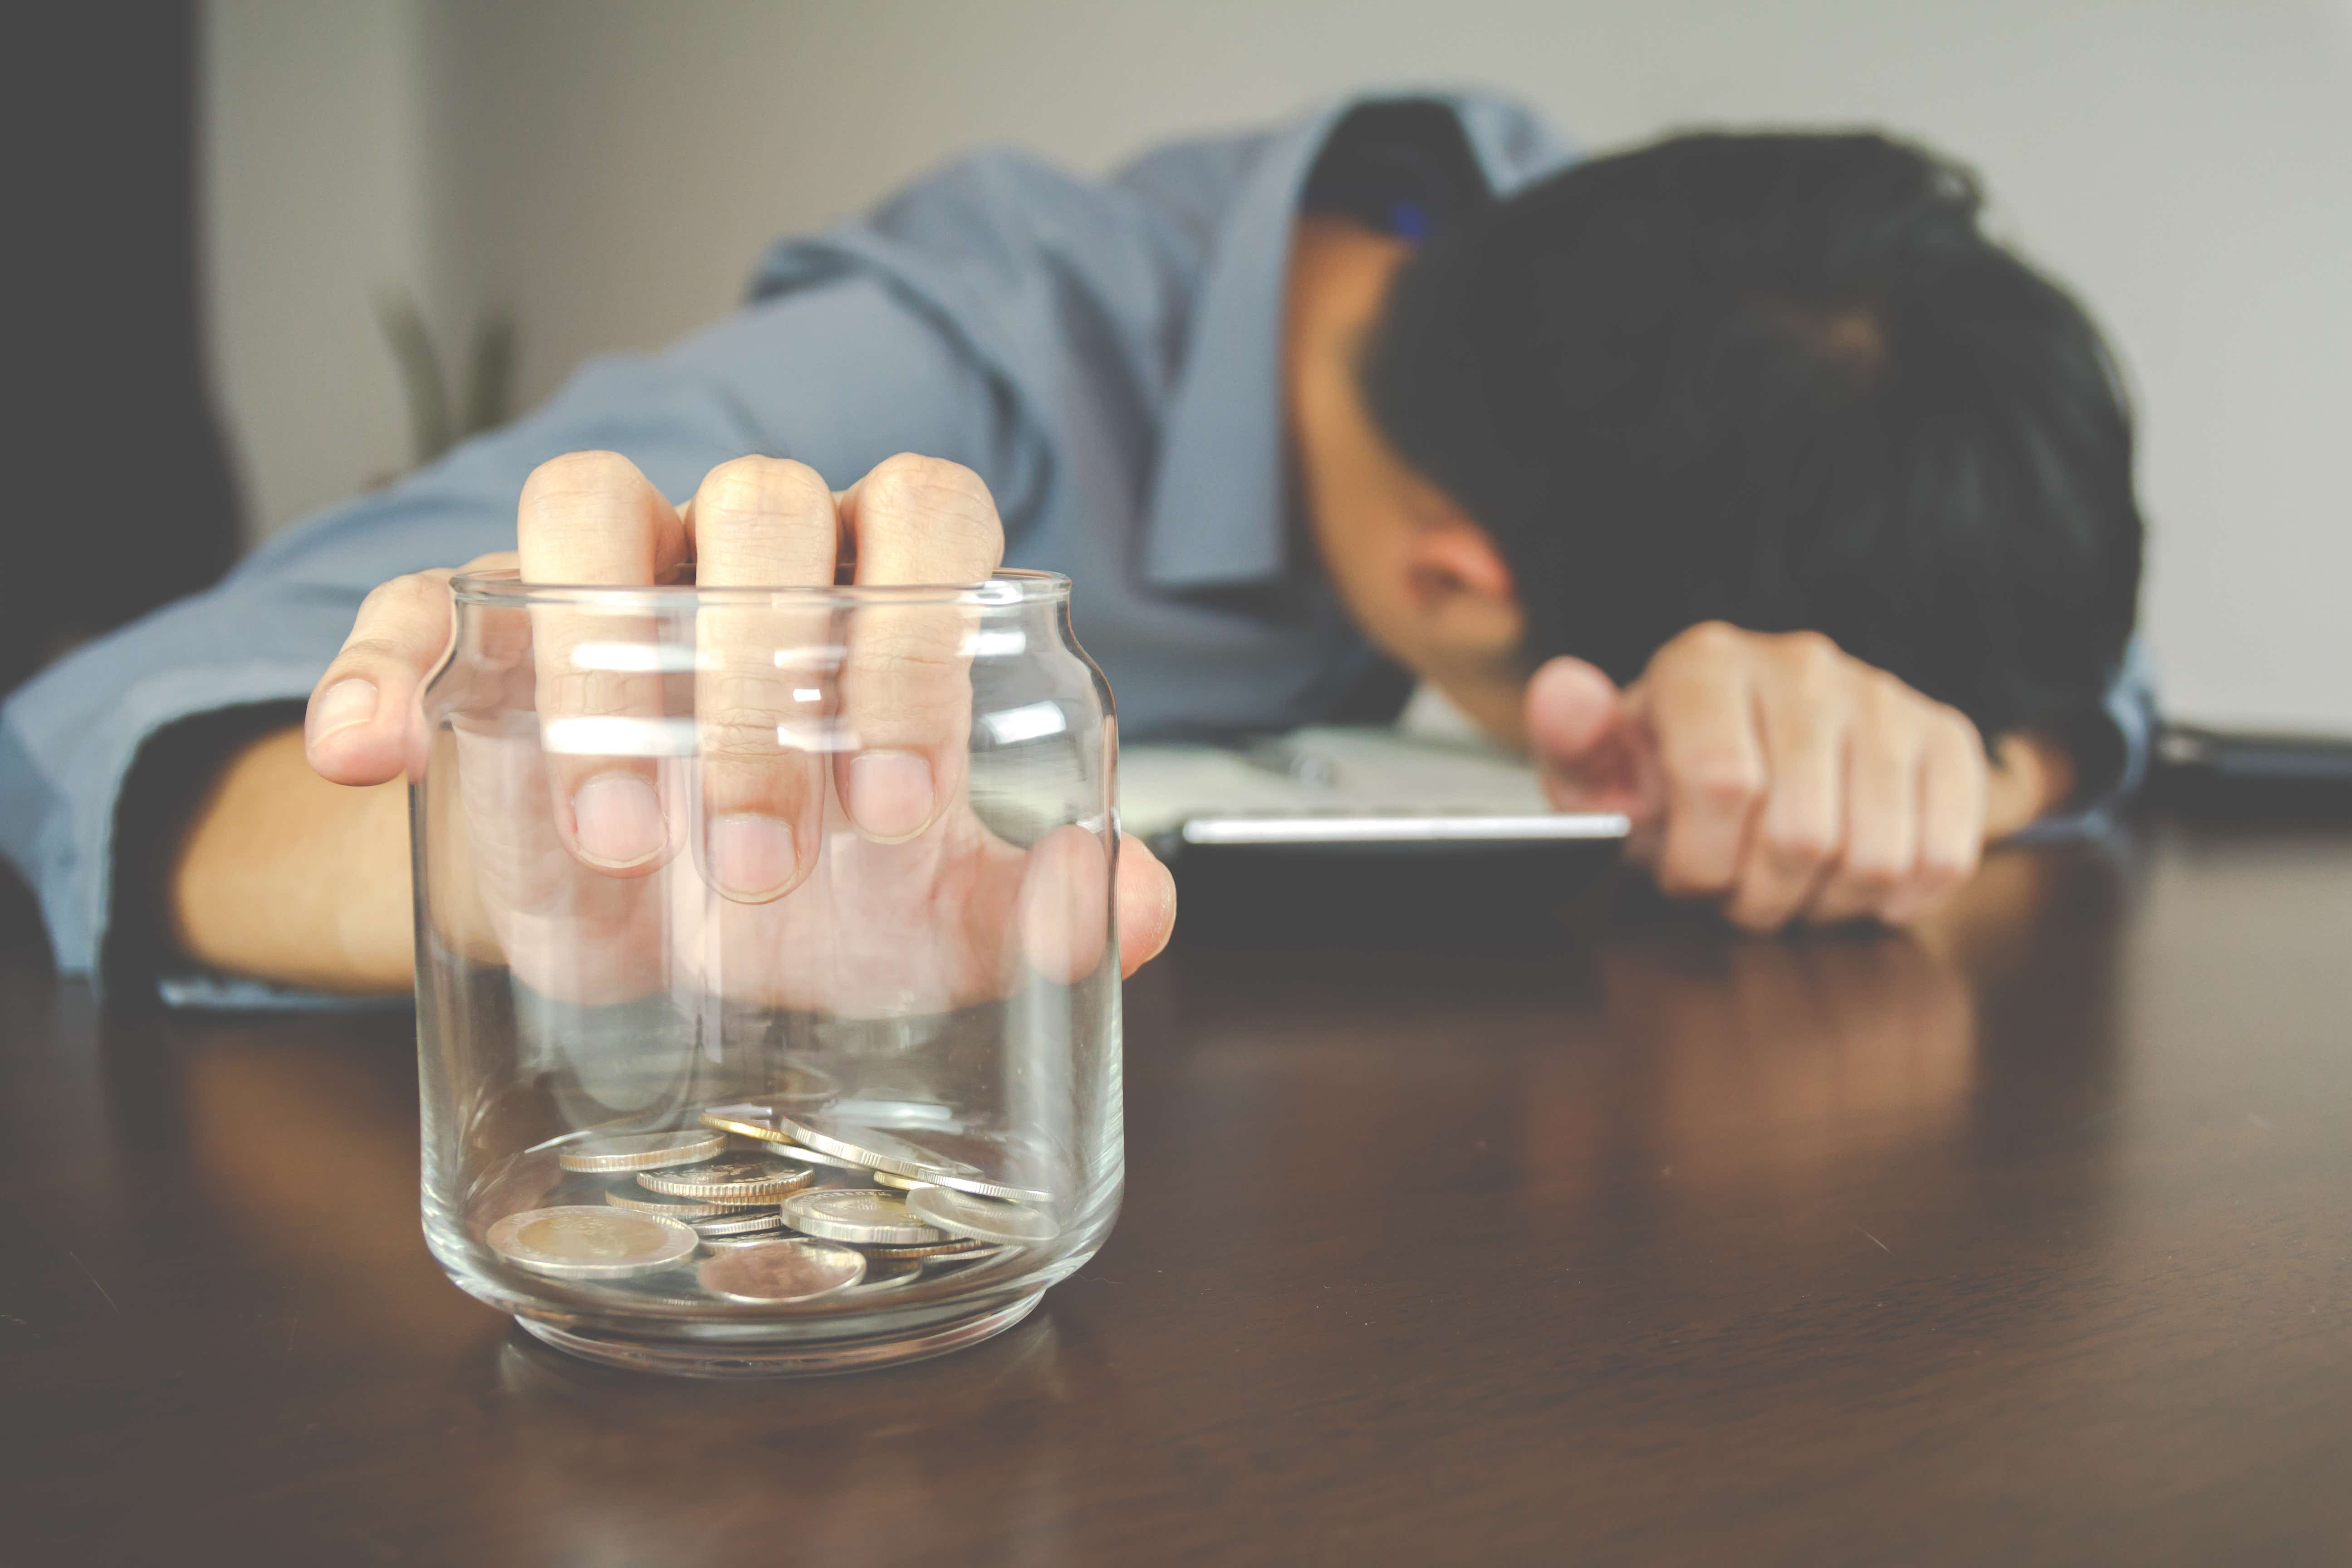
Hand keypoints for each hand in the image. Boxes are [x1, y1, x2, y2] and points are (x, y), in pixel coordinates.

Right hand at [302, 450, 1176, 1002]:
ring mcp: (593, 572)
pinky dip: (378, 663)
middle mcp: (736, 546)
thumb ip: (1024, 907)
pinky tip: (370, 749)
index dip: (921, 636)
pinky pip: (407, 600)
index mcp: (869, 580)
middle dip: (765, 682)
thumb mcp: (911, 920)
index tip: (902, 806)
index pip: (922, 511)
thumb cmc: (794, 896)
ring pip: (589, 503)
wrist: (630, 935)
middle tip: (760, 864)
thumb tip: (1134, 907)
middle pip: (762, 504)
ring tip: (613, 833)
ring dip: (600, 657)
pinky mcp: (462, 627)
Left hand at [1526, 622, 2066, 931]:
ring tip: (1789, 883)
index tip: (1684, 874)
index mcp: (1707, 663)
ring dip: (1825, 902)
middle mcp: (1803, 663)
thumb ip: (1575, 744)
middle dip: (1759, 895)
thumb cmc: (1667, 776)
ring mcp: (1884, 696)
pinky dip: (1896, 897)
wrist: (1752, 748)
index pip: (1723, 786)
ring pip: (1876, 855)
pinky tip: (1849, 880)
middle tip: (1738, 889)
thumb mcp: (1602, 774)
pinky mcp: (1946, 737)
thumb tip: (1563, 693)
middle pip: (1802, 834)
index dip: (1701, 864)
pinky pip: (1943, 855)